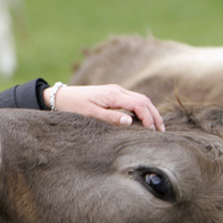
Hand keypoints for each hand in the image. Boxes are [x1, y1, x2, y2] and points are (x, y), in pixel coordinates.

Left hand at [46, 84, 164, 131]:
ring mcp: (115, 91)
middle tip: (161, 131)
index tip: (152, 131)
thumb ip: (110, 117)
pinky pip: (133, 100)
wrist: (60, 97)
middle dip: (154, 115)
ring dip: (150, 112)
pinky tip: (143, 120)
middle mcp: (117, 90)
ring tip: (156, 127)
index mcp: (113, 95)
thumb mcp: (90, 114)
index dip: (148, 117)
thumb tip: (130, 122)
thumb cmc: (73, 107)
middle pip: (144, 100)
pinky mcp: (112, 95)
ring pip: (140, 99)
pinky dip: (142, 110)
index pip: (139, 104)